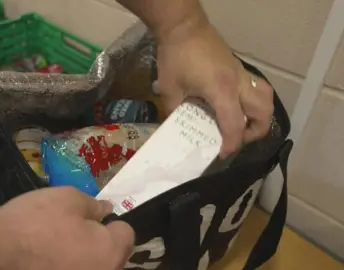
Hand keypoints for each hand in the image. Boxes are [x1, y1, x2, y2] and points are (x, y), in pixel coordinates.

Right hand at [0, 187, 134, 269]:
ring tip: (59, 245)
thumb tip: (107, 211)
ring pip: (93, 266)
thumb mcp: (68, 199)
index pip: (126, 234)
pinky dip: (68, 266)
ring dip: (84, 257)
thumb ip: (94, 206)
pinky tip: (49, 259)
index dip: (111, 222)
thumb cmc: (35, 221)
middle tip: (74, 229)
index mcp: (110, 251)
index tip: (93, 218)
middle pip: (112, 255)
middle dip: (99, 241)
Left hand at [156, 22, 273, 157]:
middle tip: (234, 139)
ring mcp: (242, 74)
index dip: (231, 145)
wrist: (183, 26)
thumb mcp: (169, 88)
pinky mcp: (239, 68)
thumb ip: (174, 111)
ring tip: (241, 124)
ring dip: (260, 116)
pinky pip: (256, 88)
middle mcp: (238, 84)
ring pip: (266, 99)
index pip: (235, 125)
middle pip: (263, 115)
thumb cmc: (176, 56)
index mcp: (221, 91)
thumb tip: (175, 128)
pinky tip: (236, 106)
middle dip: (253, 133)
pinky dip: (254, 102)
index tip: (222, 155)